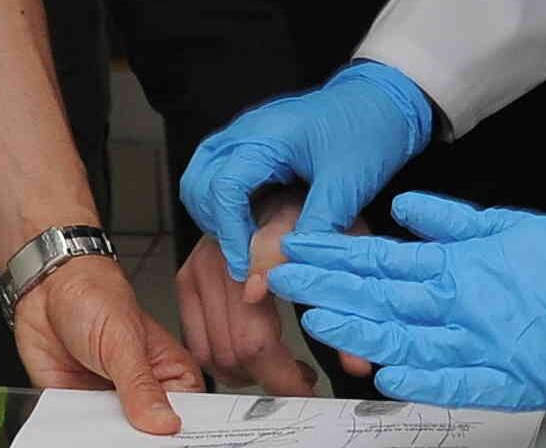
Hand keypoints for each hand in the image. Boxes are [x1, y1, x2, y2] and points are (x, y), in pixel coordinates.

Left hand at [14, 249, 202, 434]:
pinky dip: (75, 436)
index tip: (165, 438)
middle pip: (150, 435)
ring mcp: (111, 405)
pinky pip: (81, 435)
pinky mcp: (80, 411)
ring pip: (115, 439)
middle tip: (126, 430)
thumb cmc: (96, 297)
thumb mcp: (123, 341)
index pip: (187, 416)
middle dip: (138, 439)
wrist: (46, 288)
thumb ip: (141, 386)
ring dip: (105, 438)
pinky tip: (73, 428)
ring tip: (99, 425)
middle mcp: (143, 394)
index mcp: (170, 374)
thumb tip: (165, 423)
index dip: (179, 432)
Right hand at [177, 191, 337, 393]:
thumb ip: (349, 303)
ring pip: (212, 353)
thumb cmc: (320, 194)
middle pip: (233, 351)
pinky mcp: (188, 274)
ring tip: (283, 364)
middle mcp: (218, 257)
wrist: (286, 162)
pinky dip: (224, 358)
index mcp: (254, 251)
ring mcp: (199, 264)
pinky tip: (256, 349)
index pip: (257, 341)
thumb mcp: (348, 240)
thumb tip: (356, 361)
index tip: (307, 384)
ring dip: (247, 372)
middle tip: (302, 380)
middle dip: (270, 377)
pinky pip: (196, 340)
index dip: (283, 375)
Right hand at [180, 62, 432, 281]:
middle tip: (245, 256)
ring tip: (247, 242)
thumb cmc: (369, 132)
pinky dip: (225, 203)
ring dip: (215, 214)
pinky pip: (219, 173)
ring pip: (201, 178)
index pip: (223, 189)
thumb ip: (312, 230)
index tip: (246, 268)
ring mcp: (245, 133)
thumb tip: (282, 272)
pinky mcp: (252, 142)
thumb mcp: (346, 186)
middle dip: (215, 225)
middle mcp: (246, 130)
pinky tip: (252, 223)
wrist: (385, 99)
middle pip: (199, 183)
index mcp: (266, 136)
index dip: (229, 235)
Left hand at [266, 192, 545, 410]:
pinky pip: (454, 382)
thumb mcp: (505, 224)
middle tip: (281, 279)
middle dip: (327, 288)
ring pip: (406, 337)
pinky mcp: (502, 378)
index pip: (381, 261)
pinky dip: (420, 379)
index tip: (298, 251)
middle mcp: (460, 303)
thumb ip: (449, 221)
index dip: (335, 257)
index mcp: (459, 266)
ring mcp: (479, 343)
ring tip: (316, 320)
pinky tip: (387, 376)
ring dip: (357, 329)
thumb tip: (404, 210)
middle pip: (380, 296)